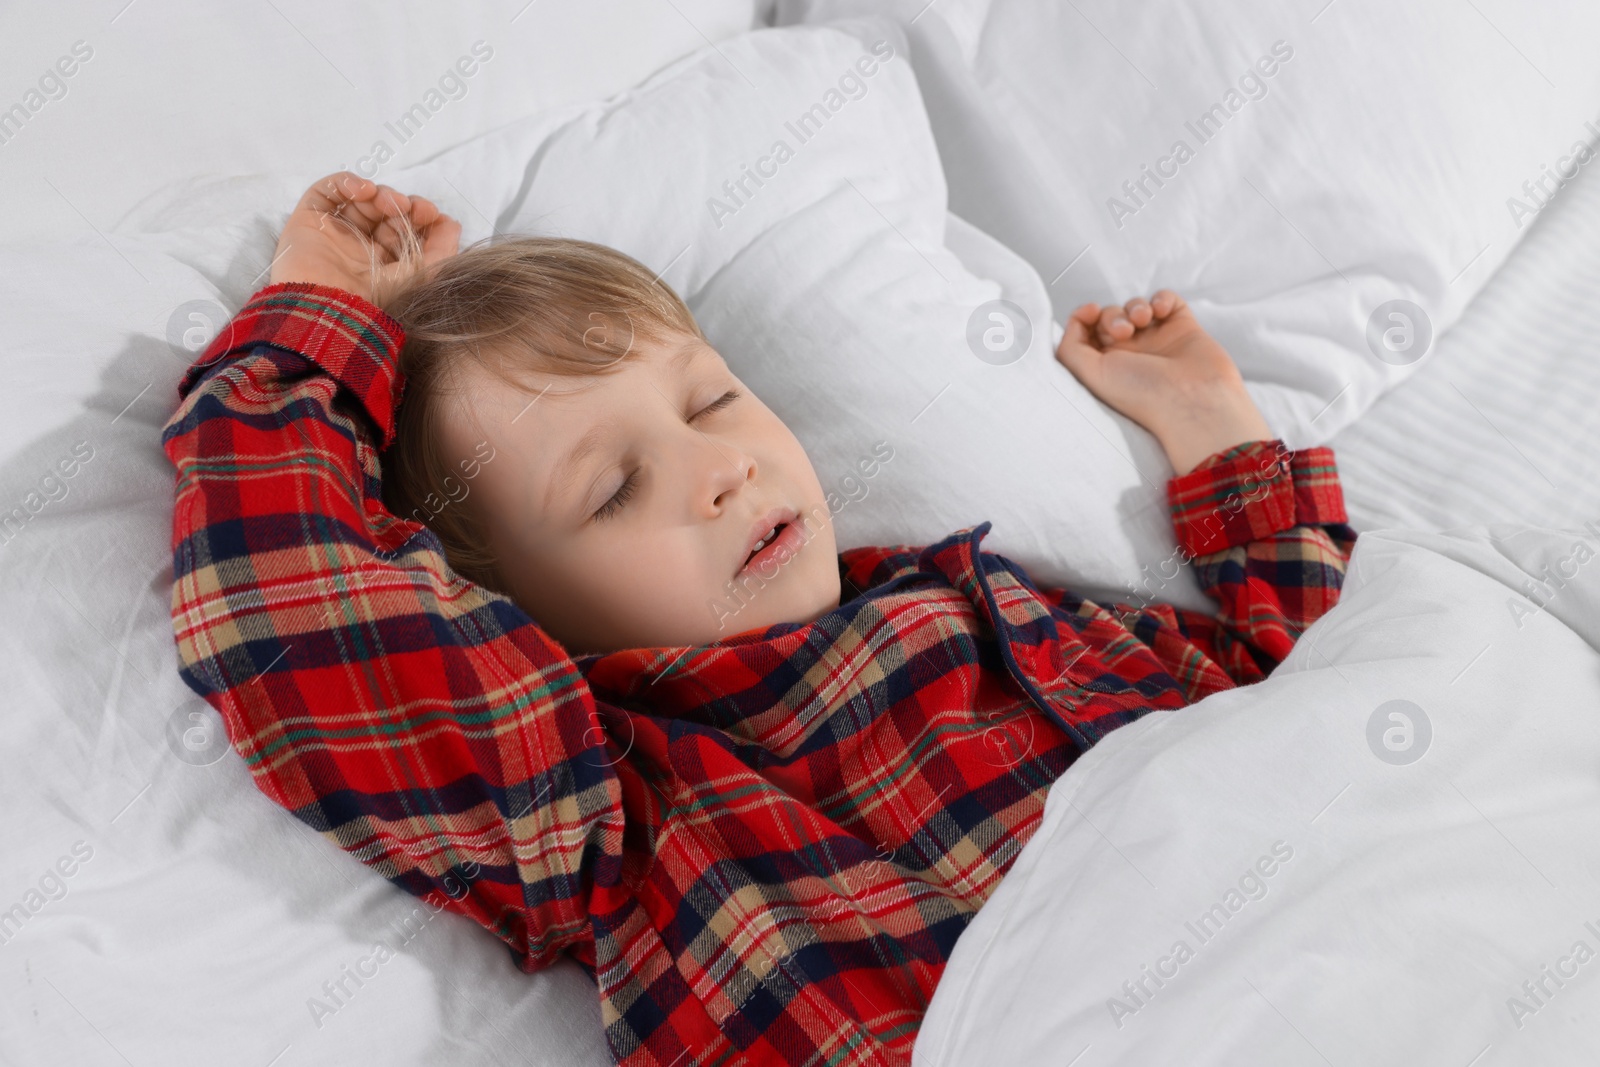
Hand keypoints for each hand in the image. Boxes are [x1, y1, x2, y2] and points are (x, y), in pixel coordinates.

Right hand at [268, 171, 461, 306]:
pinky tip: (363, 190)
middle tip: (412, 208)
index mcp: (383, 266)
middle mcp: (357, 250)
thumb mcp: (422, 276)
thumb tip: (452, 224)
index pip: (403, 230)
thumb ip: (443, 249)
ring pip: (360, 200)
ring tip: (388, 202)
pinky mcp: (308, 221)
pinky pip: (327, 191)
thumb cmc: (377, 298)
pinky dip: (346, 182)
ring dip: (379, 194)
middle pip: (383, 212)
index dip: (418, 217)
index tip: (431, 214)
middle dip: (402, 205)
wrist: (328, 307)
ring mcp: (332, 234)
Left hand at [1055, 290, 1272, 474]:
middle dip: (1112, 315)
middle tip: (1124, 332)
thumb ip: (1070, 348)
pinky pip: (1168, 301)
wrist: (1194, 401)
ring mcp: (1158, 340)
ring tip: (1143, 320)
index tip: (1090, 312)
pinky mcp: (1183, 329)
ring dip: (1135, 306)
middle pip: (1110, 316)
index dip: (1084, 316)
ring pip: (1136, 307)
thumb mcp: (1091, 375)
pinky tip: (1161, 311)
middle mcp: (1131, 354)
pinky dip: (1162, 298)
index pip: (1087, 333)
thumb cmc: (1142, 394)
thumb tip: (1075, 321)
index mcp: (1107, 367)